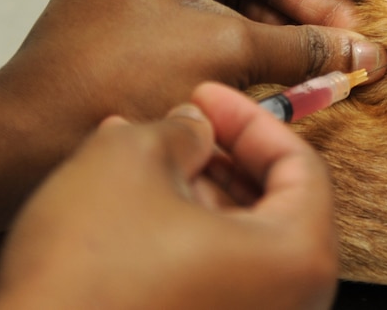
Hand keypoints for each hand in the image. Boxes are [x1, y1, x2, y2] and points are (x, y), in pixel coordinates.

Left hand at [0, 0, 386, 233]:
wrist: (30, 142)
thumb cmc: (107, 79)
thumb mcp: (223, 50)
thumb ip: (302, 46)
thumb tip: (363, 53)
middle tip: (357, 31)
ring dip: (297, 29)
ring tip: (341, 59)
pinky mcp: (161, 38)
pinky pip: (231, 31)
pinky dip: (269, 50)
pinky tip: (306, 76)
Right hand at [0, 82, 339, 309]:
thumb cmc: (85, 279)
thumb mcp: (128, 162)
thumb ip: (179, 131)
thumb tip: (194, 129)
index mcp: (297, 258)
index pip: (301, 166)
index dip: (250, 119)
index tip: (208, 97)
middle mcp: (290, 303)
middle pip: (275, 207)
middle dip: (222, 156)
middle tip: (181, 125)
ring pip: (241, 243)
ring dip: (198, 193)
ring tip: (144, 161)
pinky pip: (215, 278)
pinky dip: (185, 238)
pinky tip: (136, 212)